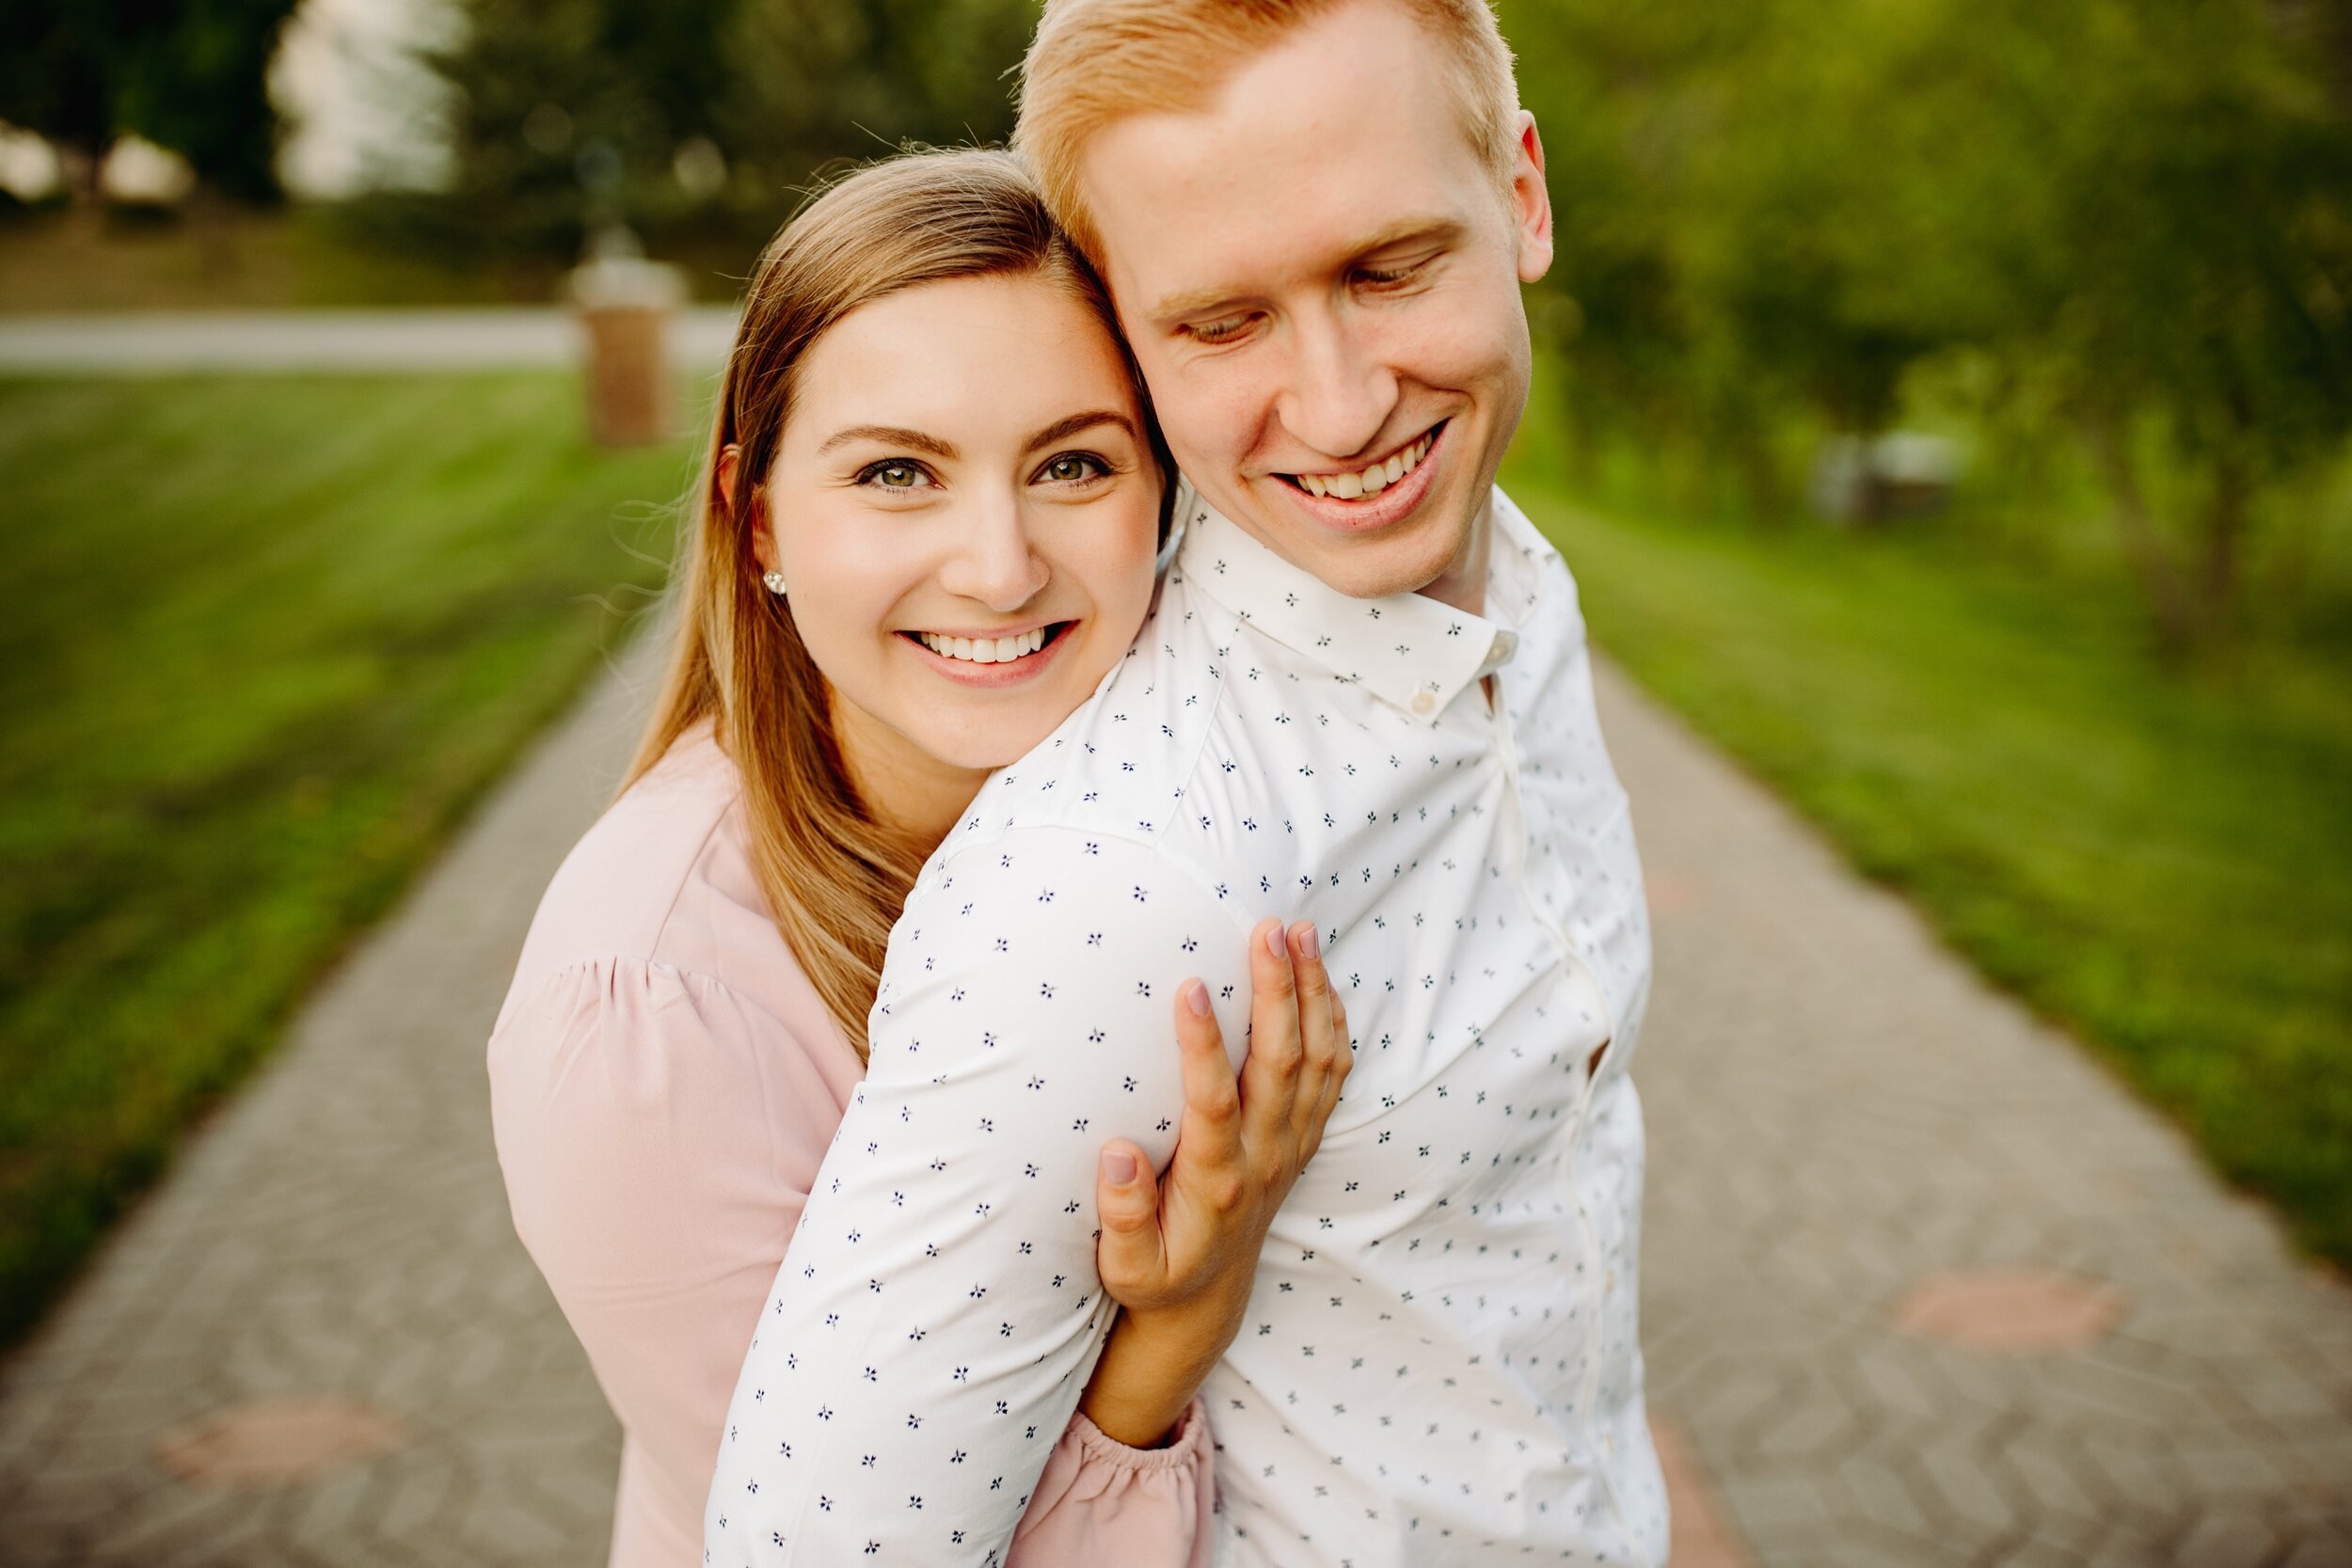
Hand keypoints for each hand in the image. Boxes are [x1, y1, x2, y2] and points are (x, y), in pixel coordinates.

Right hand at [1079, 918, 1350, 1445]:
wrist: (1207, 1299)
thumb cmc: (1156, 1274)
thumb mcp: (1127, 1267)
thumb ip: (1122, 1215)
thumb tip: (1117, 1152)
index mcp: (1217, 1181)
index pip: (1215, 1102)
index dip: (1204, 1044)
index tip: (1191, 986)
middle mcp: (1265, 1155)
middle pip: (1282, 1062)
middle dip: (1277, 990)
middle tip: (1267, 929)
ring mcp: (1291, 1142)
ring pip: (1316, 1056)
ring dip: (1312, 991)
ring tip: (1299, 931)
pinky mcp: (1303, 1135)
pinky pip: (1331, 1069)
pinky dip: (1331, 1017)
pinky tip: (1318, 972)